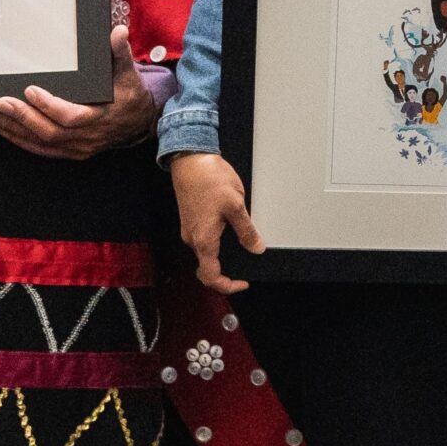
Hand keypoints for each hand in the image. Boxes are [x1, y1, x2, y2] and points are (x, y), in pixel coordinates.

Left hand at [0, 26, 156, 159]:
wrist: (140, 125)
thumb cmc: (131, 98)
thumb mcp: (128, 74)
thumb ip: (120, 53)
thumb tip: (118, 32)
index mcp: (100, 117)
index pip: (70, 116)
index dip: (48, 106)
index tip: (29, 90)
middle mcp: (87, 136)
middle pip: (50, 132)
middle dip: (23, 117)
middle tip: (1, 103)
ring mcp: (78, 147)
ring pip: (42, 142)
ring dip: (16, 130)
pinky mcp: (71, 152)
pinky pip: (43, 150)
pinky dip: (22, 141)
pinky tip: (6, 131)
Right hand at [172, 152, 263, 293]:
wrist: (190, 160)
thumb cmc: (209, 179)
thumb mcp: (236, 205)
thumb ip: (246, 231)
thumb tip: (256, 248)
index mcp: (203, 240)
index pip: (211, 276)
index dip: (228, 285)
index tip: (243, 283)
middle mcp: (193, 239)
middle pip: (207, 268)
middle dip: (226, 272)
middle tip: (245, 268)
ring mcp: (190, 230)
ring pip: (206, 253)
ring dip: (222, 256)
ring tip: (243, 246)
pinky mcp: (191, 220)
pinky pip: (204, 240)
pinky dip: (217, 243)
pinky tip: (231, 231)